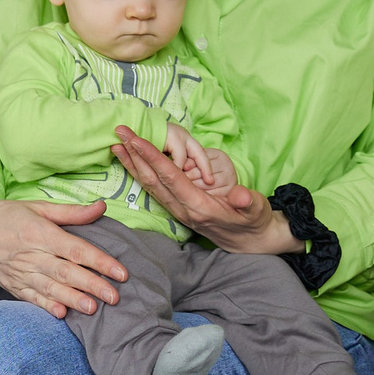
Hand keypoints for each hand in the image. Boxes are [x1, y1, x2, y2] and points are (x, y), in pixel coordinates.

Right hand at [0, 195, 125, 316]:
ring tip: (93, 309)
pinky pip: (31, 298)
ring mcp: (20, 272)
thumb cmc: (4, 215)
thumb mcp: (37, 207)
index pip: (76, 249)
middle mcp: (31, 254)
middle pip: (66, 272)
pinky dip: (45, 307)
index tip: (121, 272)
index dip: (100, 261)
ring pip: (51, 288)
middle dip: (92, 285)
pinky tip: (61, 315)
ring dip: (73, 299)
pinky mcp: (12, 286)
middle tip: (114, 297)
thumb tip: (102, 207)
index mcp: (40, 232)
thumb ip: (71, 212)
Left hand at [111, 127, 296, 254]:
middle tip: (119, 132)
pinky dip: (140, 173)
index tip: (136, 139)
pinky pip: (154, 190)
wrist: (249, 241)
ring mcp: (178, 211)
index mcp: (199, 206)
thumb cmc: (253, 221)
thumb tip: (242, 195)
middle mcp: (183, 209)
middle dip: (135, 155)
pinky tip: (131, 162)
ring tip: (117, 144)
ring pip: (149, 186)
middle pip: (153, 180)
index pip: (171, 177)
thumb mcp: (256, 210)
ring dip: (132, 164)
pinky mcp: (177, 209)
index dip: (153, 157)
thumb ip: (248, 202)